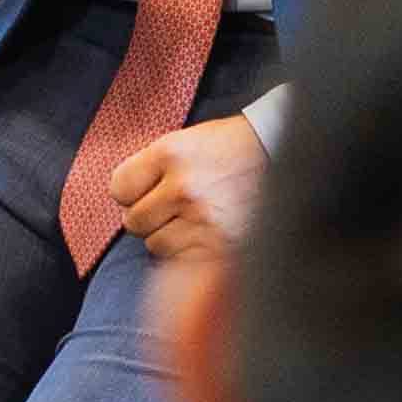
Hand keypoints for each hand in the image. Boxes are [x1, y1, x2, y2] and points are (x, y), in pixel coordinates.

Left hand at [109, 111, 264, 261]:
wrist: (283, 156)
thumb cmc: (233, 148)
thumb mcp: (188, 142)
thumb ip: (153, 166)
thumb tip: (124, 197)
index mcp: (171, 153)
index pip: (118, 188)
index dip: (130, 192)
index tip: (144, 192)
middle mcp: (184, 187)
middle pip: (134, 221)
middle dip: (149, 216)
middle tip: (173, 207)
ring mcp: (203, 219)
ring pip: (155, 244)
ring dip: (170, 236)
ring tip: (194, 219)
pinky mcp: (221, 246)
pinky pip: (181, 260)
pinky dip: (189, 251)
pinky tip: (205, 233)